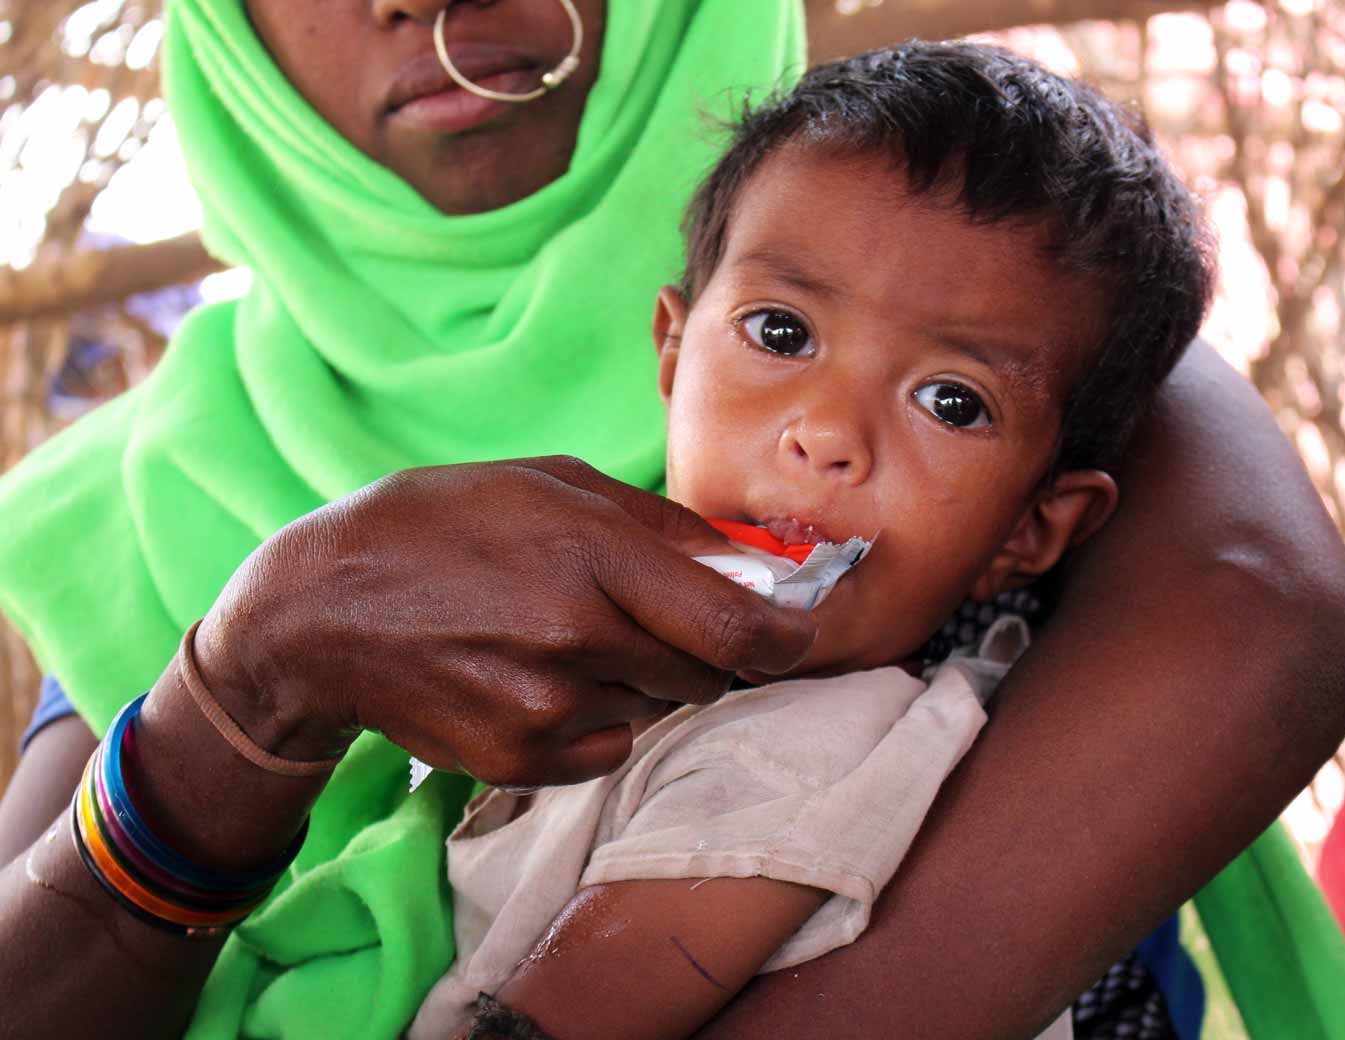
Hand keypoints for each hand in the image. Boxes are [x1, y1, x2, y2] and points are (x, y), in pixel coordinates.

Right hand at [193, 456, 816, 786]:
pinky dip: (597, 716)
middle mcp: (576, 640)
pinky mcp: (521, 762)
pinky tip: (537, 673)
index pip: (740, 626)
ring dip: (640, 676)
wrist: (320, 612)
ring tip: (563, 632)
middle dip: (703, 645)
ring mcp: (547, 710)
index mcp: (591, 557)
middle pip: (710, 673)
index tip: (797, 629)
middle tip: (647, 612)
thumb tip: (757, 563)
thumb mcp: (553, 485)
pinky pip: (610, 745)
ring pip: (657, 706)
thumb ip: (665, 527)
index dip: (789, 635)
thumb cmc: (444, 526)